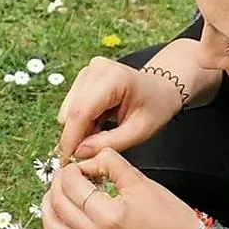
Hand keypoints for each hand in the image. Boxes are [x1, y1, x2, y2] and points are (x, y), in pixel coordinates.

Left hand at [41, 149, 201, 228]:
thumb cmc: (169, 217)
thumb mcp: (140, 181)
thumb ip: (110, 164)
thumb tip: (89, 159)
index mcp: (109, 217)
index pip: (73, 185)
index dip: (73, 168)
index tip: (84, 163)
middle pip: (58, 203)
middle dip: (59, 181)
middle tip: (71, 171)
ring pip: (52, 226)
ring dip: (50, 202)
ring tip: (62, 188)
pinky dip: (56, 225)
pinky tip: (66, 211)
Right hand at [57, 57, 188, 159]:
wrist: (162, 89)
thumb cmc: (156, 107)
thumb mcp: (140, 131)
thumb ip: (109, 143)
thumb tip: (79, 151)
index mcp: (114, 78)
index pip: (81, 111)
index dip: (70, 138)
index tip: (66, 159)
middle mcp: (97, 69)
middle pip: (71, 110)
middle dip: (76, 135)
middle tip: (93, 149)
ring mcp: (89, 70)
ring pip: (69, 109)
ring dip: (81, 127)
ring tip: (103, 131)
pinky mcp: (84, 76)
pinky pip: (72, 105)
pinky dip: (83, 119)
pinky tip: (99, 121)